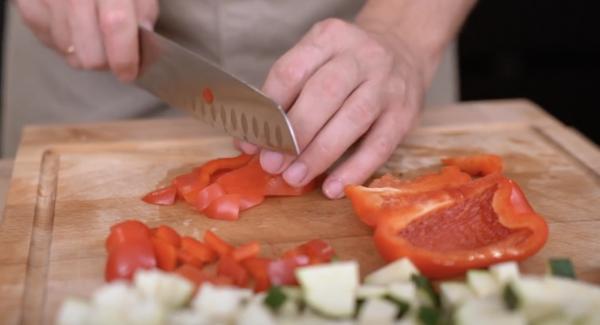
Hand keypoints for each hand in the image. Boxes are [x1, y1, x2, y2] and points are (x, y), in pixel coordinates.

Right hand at [15, 0, 157, 80]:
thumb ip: (144, 8)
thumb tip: (144, 38)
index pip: (115, 24)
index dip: (124, 56)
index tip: (129, 72)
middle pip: (90, 52)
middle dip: (106, 62)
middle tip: (114, 53)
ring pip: (69, 52)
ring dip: (85, 51)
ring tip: (93, 31)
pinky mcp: (28, 6)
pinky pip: (49, 42)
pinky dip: (64, 41)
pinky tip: (72, 24)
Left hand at [236, 18, 425, 198]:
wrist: (403, 50)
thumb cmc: (346, 65)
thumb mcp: (316, 61)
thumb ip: (285, 96)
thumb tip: (251, 143)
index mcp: (329, 38)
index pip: (292, 71)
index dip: (268, 109)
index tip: (252, 141)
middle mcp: (362, 56)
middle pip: (324, 93)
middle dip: (293, 133)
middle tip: (272, 163)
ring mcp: (387, 85)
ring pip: (352, 119)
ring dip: (320, 154)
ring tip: (295, 177)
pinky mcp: (405, 115)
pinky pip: (380, 146)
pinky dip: (354, 170)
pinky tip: (332, 188)